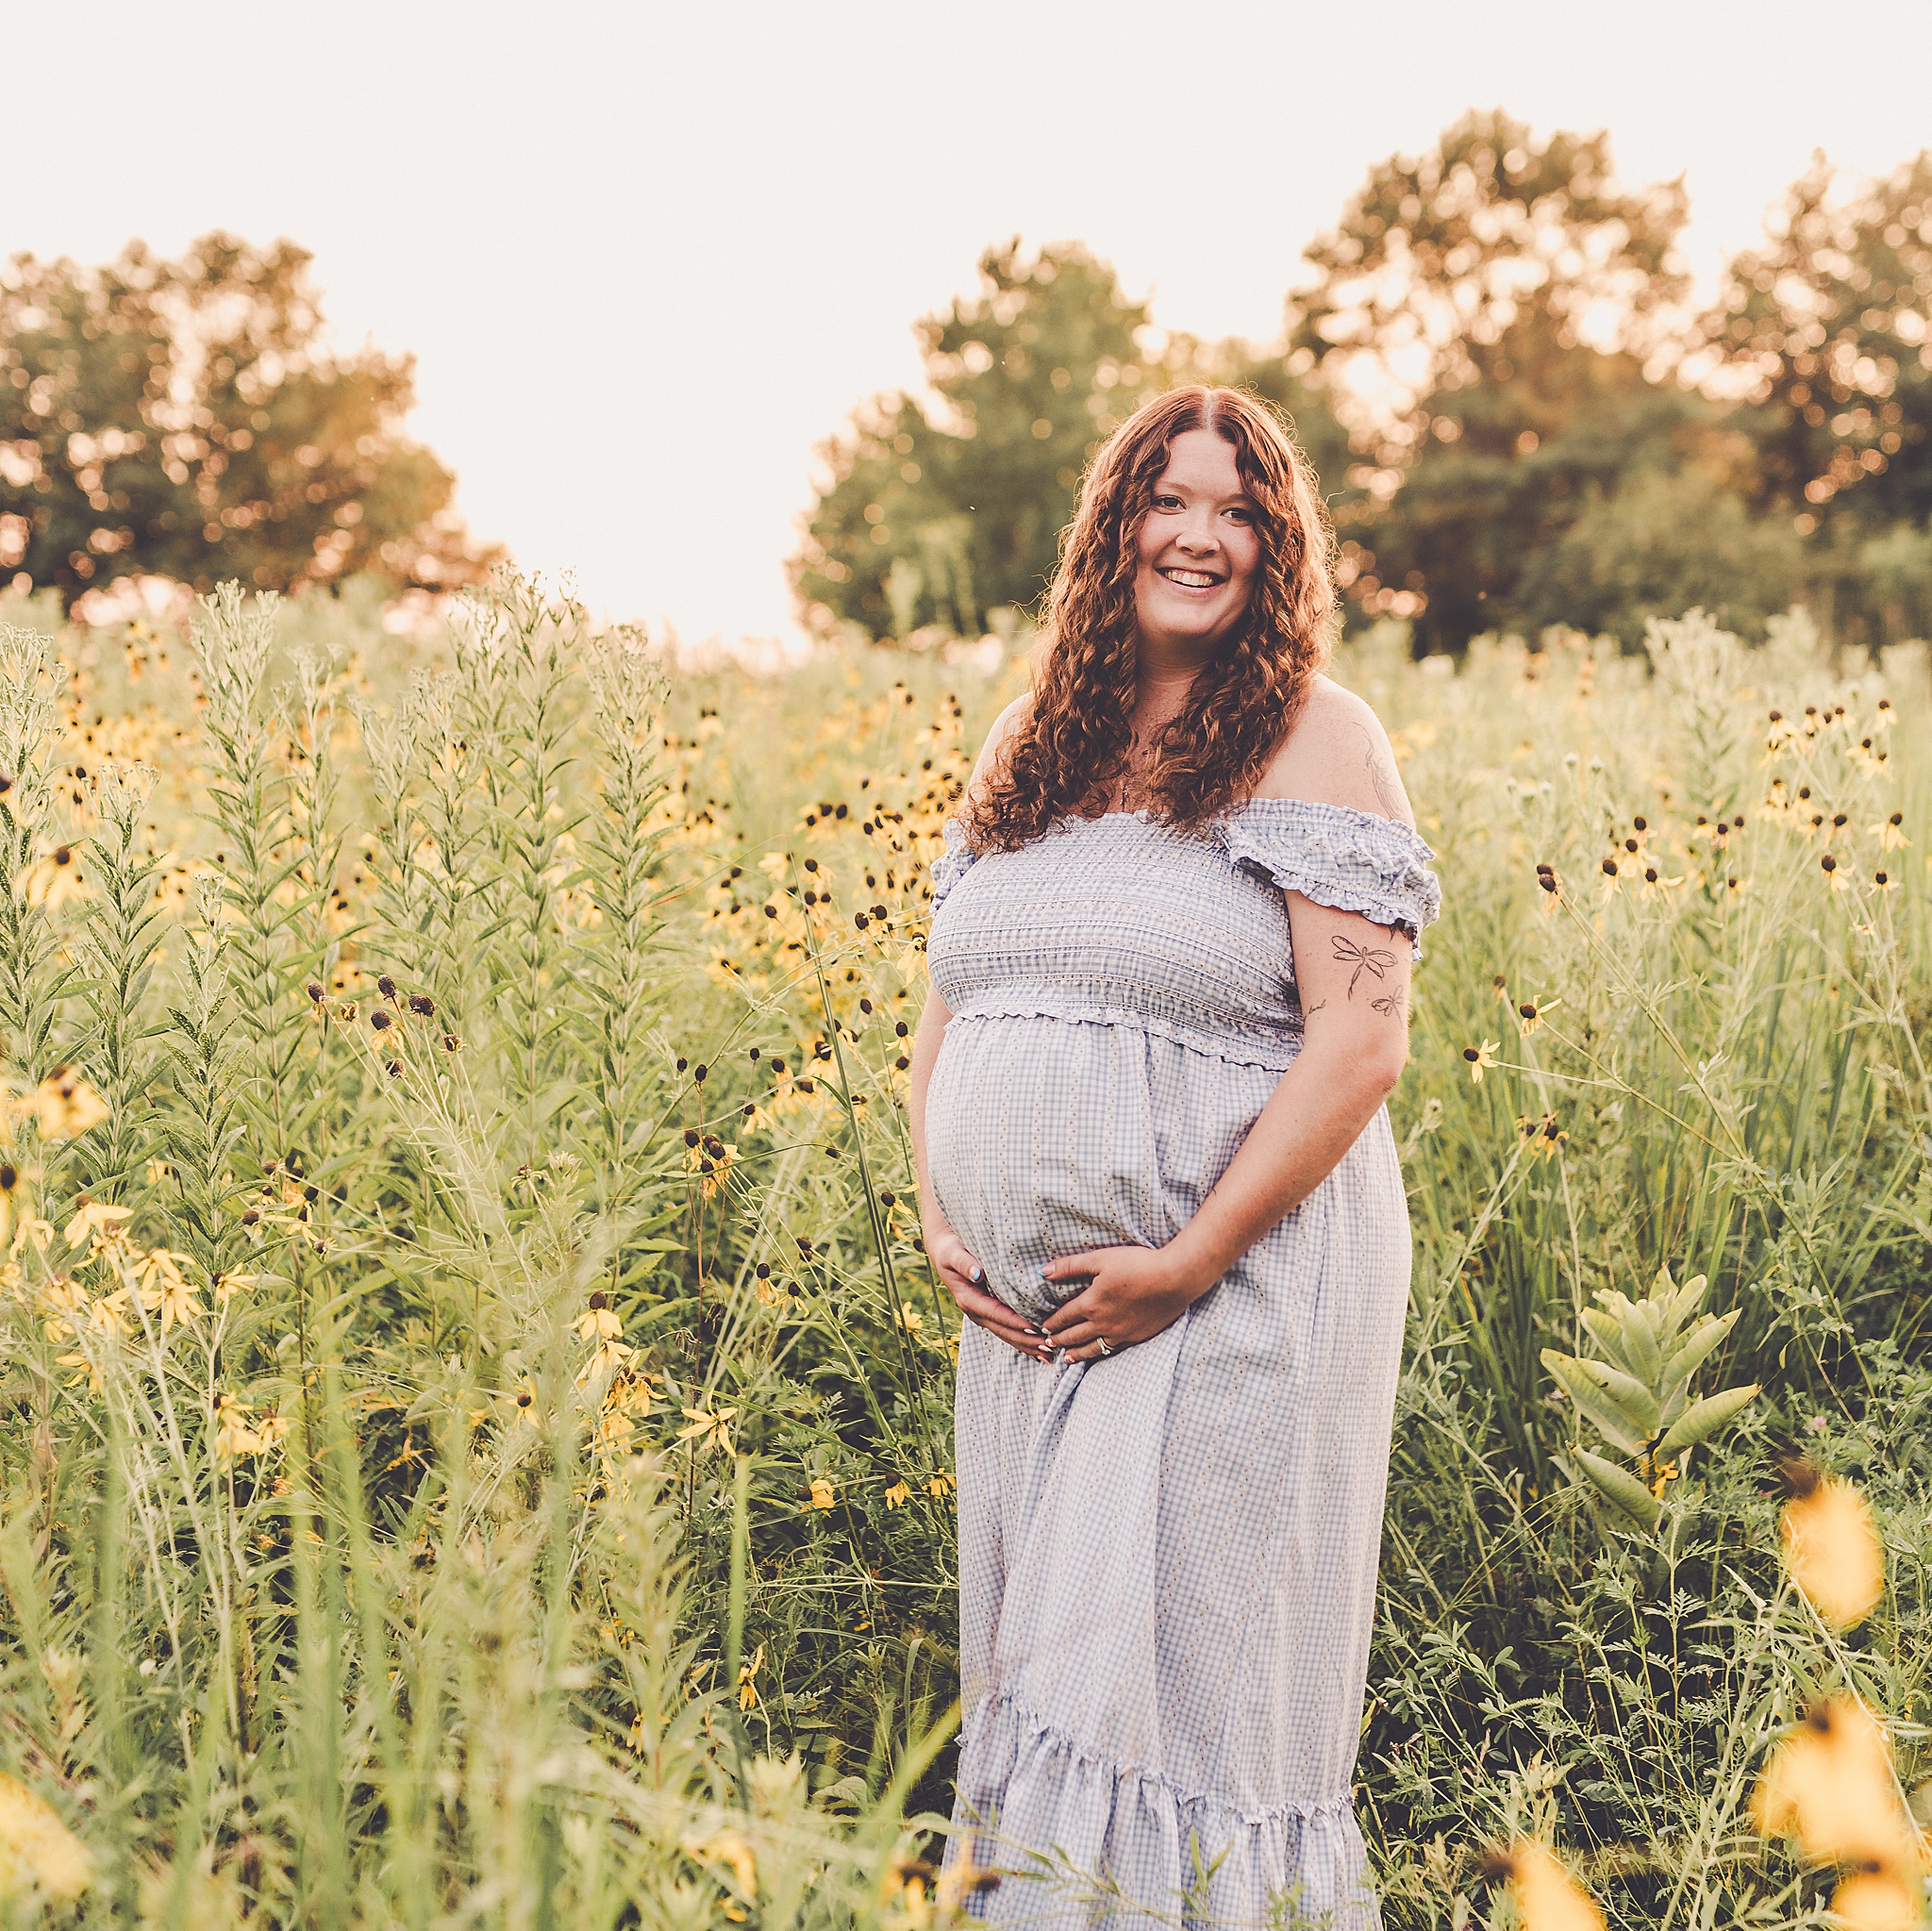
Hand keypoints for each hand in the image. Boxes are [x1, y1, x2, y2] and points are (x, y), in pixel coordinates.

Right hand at [922, 1201, 1051, 1362]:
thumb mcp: (953, 1253)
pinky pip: (1008, 1330)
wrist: (945, 1251)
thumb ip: (964, 1263)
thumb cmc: (951, 1249)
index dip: (1015, 1322)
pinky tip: (1039, 1348)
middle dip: (1026, 1340)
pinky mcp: (990, 1313)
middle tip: (1050, 1345)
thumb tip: (977, 1273)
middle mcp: (976, 1312)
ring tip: (1050, 1354)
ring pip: (1007, 1335)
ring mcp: (983, 1315)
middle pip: (1004, 1331)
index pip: (995, 1313)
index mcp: (968, 1299)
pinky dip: (1024, 1340)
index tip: (1035, 1328)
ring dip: (1027, 1345)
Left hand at [1041, 1245, 1202, 1361]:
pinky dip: (1100, 1353)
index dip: (1051, 1323)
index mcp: (1091, 1304)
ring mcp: (1121, 1333)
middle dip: (1059, 1340)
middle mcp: (1103, 1323)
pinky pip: (1113, 1349)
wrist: (1174, 1279)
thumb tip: (1043, 1271)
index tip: (1042, 1327)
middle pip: (1074, 1335)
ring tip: (1067, 1358)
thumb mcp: (1100, 1259)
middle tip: (1048, 1343)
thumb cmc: (1138, 1265)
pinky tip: (1099, 1353)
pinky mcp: (1137, 1336)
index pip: (1064, 1317)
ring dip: (1076, 1353)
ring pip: (1092, 1348)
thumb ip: (1070, 1266)